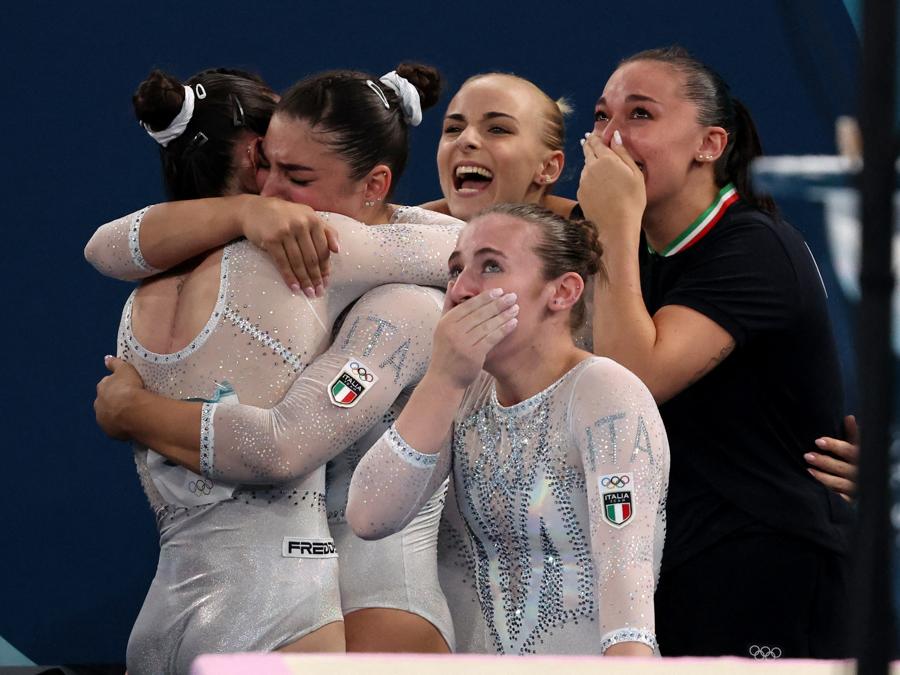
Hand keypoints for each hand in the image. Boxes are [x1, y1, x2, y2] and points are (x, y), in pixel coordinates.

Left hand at [94, 356, 145, 439]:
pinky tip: (133, 424)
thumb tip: (107, 358)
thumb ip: (115, 364)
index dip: (116, 386)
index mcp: (102, 388)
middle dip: (114, 401)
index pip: (106, 385)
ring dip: (117, 414)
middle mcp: (98, 404)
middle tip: (130, 401)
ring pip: (110, 415)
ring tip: (132, 414)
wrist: (133, 411)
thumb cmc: (129, 388)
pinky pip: (116, 428)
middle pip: (106, 401)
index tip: (125, 387)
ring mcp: (103, 419)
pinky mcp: (110, 431)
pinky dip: (122, 426)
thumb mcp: (125, 370)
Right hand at [239, 196, 340, 296]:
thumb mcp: (307, 217)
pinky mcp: (271, 239)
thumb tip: (338, 250)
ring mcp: (285, 231)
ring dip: (304, 280)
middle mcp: (300, 224)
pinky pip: (282, 262)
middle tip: (318, 292)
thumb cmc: (286, 216)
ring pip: (298, 262)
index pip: (323, 249)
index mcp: (313, 220)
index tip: (326, 281)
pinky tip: (294, 287)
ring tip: (308, 293)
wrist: (255, 209)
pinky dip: (289, 277)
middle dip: (316, 277)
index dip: (325, 267)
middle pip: (312, 257)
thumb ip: (326, 231)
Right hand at [429, 288, 518, 388]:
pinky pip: (492, 338)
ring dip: (503, 315)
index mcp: (446, 322)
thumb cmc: (445, 352)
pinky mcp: (474, 354)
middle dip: (498, 303)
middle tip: (513, 296)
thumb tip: (452, 283)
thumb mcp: (442, 327)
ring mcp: (463, 343)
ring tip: (516, 308)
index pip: (468, 305)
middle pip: (479, 313)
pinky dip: (503, 329)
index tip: (499, 291)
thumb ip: (448, 305)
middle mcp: (453, 330)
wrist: (444, 379)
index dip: (485, 297)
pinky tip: (513, 323)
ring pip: (487, 325)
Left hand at [577, 130, 645, 245]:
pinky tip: (598, 184)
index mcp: (606, 159)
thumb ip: (623, 153)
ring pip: (586, 167)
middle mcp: (590, 167)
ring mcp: (583, 181)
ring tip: (597, 164)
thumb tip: (615, 136)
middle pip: (588, 151)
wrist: (616, 226)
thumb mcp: (635, 174)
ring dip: (590, 163)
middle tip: (590, 140)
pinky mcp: (580, 193)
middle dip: (589, 145)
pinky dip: (589, 179)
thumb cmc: (631, 200)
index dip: (596, 136)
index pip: (597, 142)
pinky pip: (584, 181)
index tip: (595, 133)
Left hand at [805, 414, 858, 501]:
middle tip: (807, 455)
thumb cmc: (855, 461)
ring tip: (808, 470)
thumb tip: (849, 417)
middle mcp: (860, 473)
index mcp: (861, 457)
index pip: (849, 450)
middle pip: (842, 467)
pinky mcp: (850, 500)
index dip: (834, 445)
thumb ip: (853, 434)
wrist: (863, 486)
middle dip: (824, 461)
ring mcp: (855, 488)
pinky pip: (839, 498)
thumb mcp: (856, 447)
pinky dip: (828, 493)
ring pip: (838, 483)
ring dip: (822, 477)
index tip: (817, 441)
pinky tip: (816, 489)